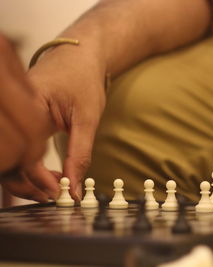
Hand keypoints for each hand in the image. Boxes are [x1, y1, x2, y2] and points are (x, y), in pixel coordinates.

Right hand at [3, 42, 106, 201]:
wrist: (78, 57)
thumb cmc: (83, 80)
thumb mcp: (87, 119)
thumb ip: (80, 155)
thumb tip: (75, 188)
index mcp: (28, 106)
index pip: (23, 154)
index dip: (39, 180)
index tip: (61, 194)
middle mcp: (11, 111)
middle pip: (6, 162)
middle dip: (28, 185)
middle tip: (56, 195)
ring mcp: (10, 117)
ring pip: (7, 160)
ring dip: (27, 179)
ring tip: (55, 187)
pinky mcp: (14, 121)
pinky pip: (14, 150)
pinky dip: (27, 168)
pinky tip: (48, 174)